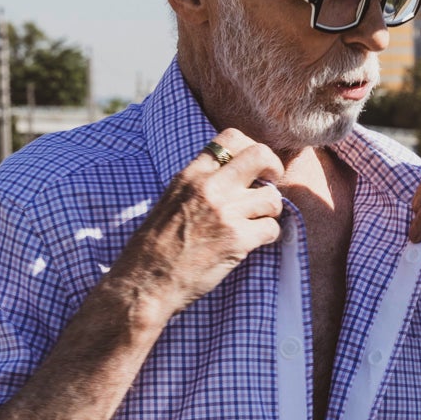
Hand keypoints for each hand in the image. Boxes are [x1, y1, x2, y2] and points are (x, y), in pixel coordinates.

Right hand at [109, 128, 283, 317]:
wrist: (146, 282)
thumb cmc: (155, 246)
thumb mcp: (171, 200)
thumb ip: (200, 184)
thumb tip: (231, 175)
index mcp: (190, 175)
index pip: (229, 138)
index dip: (249, 148)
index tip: (252, 166)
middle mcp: (209, 188)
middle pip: (260, 155)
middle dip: (273, 167)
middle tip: (270, 183)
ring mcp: (225, 212)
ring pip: (273, 196)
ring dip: (271, 210)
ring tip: (257, 221)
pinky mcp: (238, 239)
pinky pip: (272, 228)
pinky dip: (268, 236)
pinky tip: (253, 242)